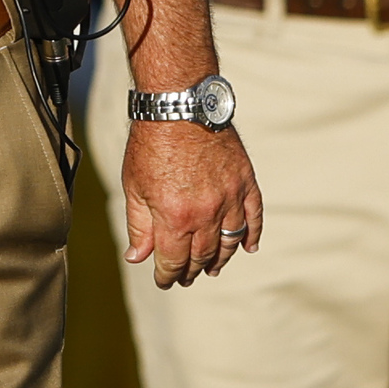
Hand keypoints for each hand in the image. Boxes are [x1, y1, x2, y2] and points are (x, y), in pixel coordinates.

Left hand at [122, 117, 260, 288]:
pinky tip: (248, 248)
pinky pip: (254, 216)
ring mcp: (230, 198)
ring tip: (212, 270)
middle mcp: (206, 213)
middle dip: (191, 271)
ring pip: (229, 242)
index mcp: (175, 217)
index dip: (167, 275)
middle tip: (185, 278)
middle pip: (202, 255)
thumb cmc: (150, 145)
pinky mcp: (245, 181)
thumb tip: (137, 258)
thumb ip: (138, 227)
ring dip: (220, 259)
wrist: (179, 106)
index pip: (173, 261)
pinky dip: (252, 234)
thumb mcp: (134, 188)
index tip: (164, 281)